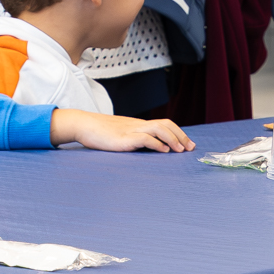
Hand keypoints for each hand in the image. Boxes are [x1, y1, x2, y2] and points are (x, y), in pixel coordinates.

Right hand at [51, 109, 195, 152]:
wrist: (83, 125)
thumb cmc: (100, 132)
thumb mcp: (120, 133)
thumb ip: (133, 138)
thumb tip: (146, 147)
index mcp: (138, 124)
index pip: (164, 123)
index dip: (178, 132)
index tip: (188, 144)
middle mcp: (138, 125)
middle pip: (165, 124)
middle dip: (181, 136)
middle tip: (190, 148)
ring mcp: (131, 130)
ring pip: (158, 129)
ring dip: (172, 139)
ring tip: (180, 150)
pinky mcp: (123, 139)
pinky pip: (144, 138)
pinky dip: (156, 143)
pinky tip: (163, 150)